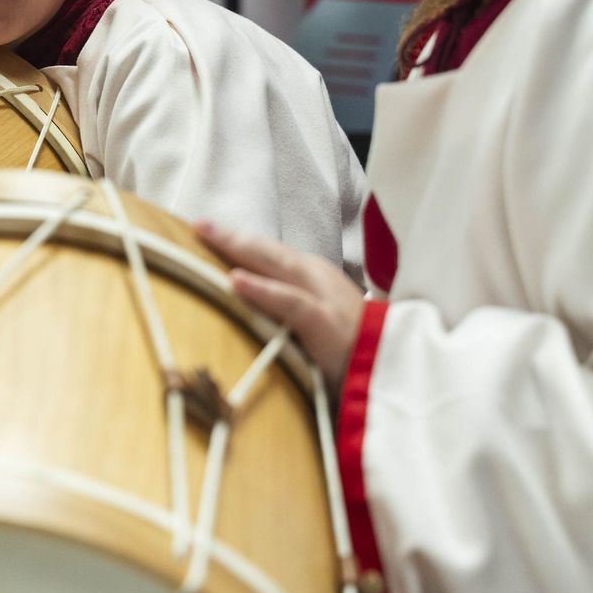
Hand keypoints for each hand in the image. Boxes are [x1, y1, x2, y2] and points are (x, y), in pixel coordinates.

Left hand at [195, 220, 362, 390]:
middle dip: (232, 236)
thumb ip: (287, 311)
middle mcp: (315, 276)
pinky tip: (235, 280)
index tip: (208, 231)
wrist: (393, 367)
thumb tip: (248, 310)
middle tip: (199, 224)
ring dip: (239, 248)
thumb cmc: (352, 348)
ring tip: (207, 236)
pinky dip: (261, 289)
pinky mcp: (324, 320)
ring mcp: (321, 295)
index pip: (270, 254)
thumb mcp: (317, 320)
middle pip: (267, 251)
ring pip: (275, 264)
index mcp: (312, 276)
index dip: (239, 242)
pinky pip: (288, 301)